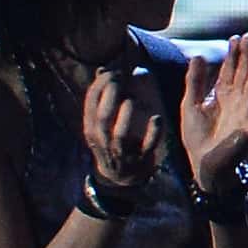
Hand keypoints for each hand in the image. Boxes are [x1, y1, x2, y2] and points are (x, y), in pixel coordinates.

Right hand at [79, 64, 165, 193]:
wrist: (122, 178)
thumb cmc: (113, 142)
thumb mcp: (103, 123)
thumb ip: (103, 97)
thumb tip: (102, 69)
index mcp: (92, 130)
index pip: (90, 106)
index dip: (99, 87)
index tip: (111, 72)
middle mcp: (103, 142)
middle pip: (102, 119)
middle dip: (109, 97)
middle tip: (119, 79)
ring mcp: (121, 153)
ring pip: (120, 135)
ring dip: (126, 117)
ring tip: (131, 100)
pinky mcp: (140, 161)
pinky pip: (146, 148)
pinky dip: (153, 134)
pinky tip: (157, 118)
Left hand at [176, 33, 247, 180]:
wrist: (202, 166)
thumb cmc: (197, 138)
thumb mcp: (190, 105)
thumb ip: (194, 81)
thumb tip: (196, 55)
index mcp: (222, 95)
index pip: (230, 70)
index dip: (233, 54)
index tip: (235, 37)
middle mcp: (237, 101)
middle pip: (245, 73)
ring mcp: (246, 113)